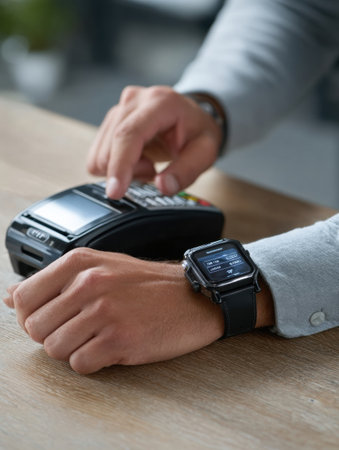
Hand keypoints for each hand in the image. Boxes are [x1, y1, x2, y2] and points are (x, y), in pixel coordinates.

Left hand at [3, 248, 223, 373]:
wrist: (193, 296)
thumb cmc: (147, 284)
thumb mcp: (100, 267)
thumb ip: (53, 281)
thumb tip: (12, 296)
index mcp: (80, 262)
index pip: (24, 298)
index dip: (31, 316)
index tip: (50, 319)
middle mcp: (89, 283)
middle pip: (36, 328)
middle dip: (53, 335)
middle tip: (80, 330)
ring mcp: (104, 311)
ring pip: (55, 349)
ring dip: (74, 349)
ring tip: (98, 337)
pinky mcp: (120, 339)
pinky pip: (80, 364)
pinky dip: (92, 362)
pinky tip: (112, 347)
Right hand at [86, 86, 221, 198]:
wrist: (190, 117)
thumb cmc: (197, 132)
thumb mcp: (205, 152)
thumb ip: (187, 171)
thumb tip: (163, 186)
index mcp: (159, 103)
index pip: (129, 135)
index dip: (120, 165)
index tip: (115, 192)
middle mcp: (133, 100)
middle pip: (111, 149)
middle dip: (131, 171)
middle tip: (154, 169)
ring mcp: (118, 109)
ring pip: (101, 155)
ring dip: (124, 169)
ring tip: (148, 161)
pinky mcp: (110, 121)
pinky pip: (99, 156)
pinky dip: (117, 165)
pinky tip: (137, 158)